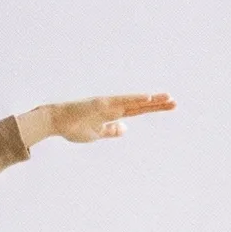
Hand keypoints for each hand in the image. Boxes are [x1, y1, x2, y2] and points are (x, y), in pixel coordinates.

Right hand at [18, 94, 176, 146]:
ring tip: (167, 98)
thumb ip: (111, 130)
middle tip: (175, 102)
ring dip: (150, 100)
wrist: (55, 121)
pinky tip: (147, 98)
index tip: (168, 106)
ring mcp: (108, 104)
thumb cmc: (73, 127)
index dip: (153, 108)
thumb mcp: (97, 133)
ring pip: (133, 102)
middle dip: (157, 104)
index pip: (137, 111)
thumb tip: (125, 129)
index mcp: (113, 114)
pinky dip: (134, 99)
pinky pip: (120, 102)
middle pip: (139, 105)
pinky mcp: (101, 104)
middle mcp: (113, 106)